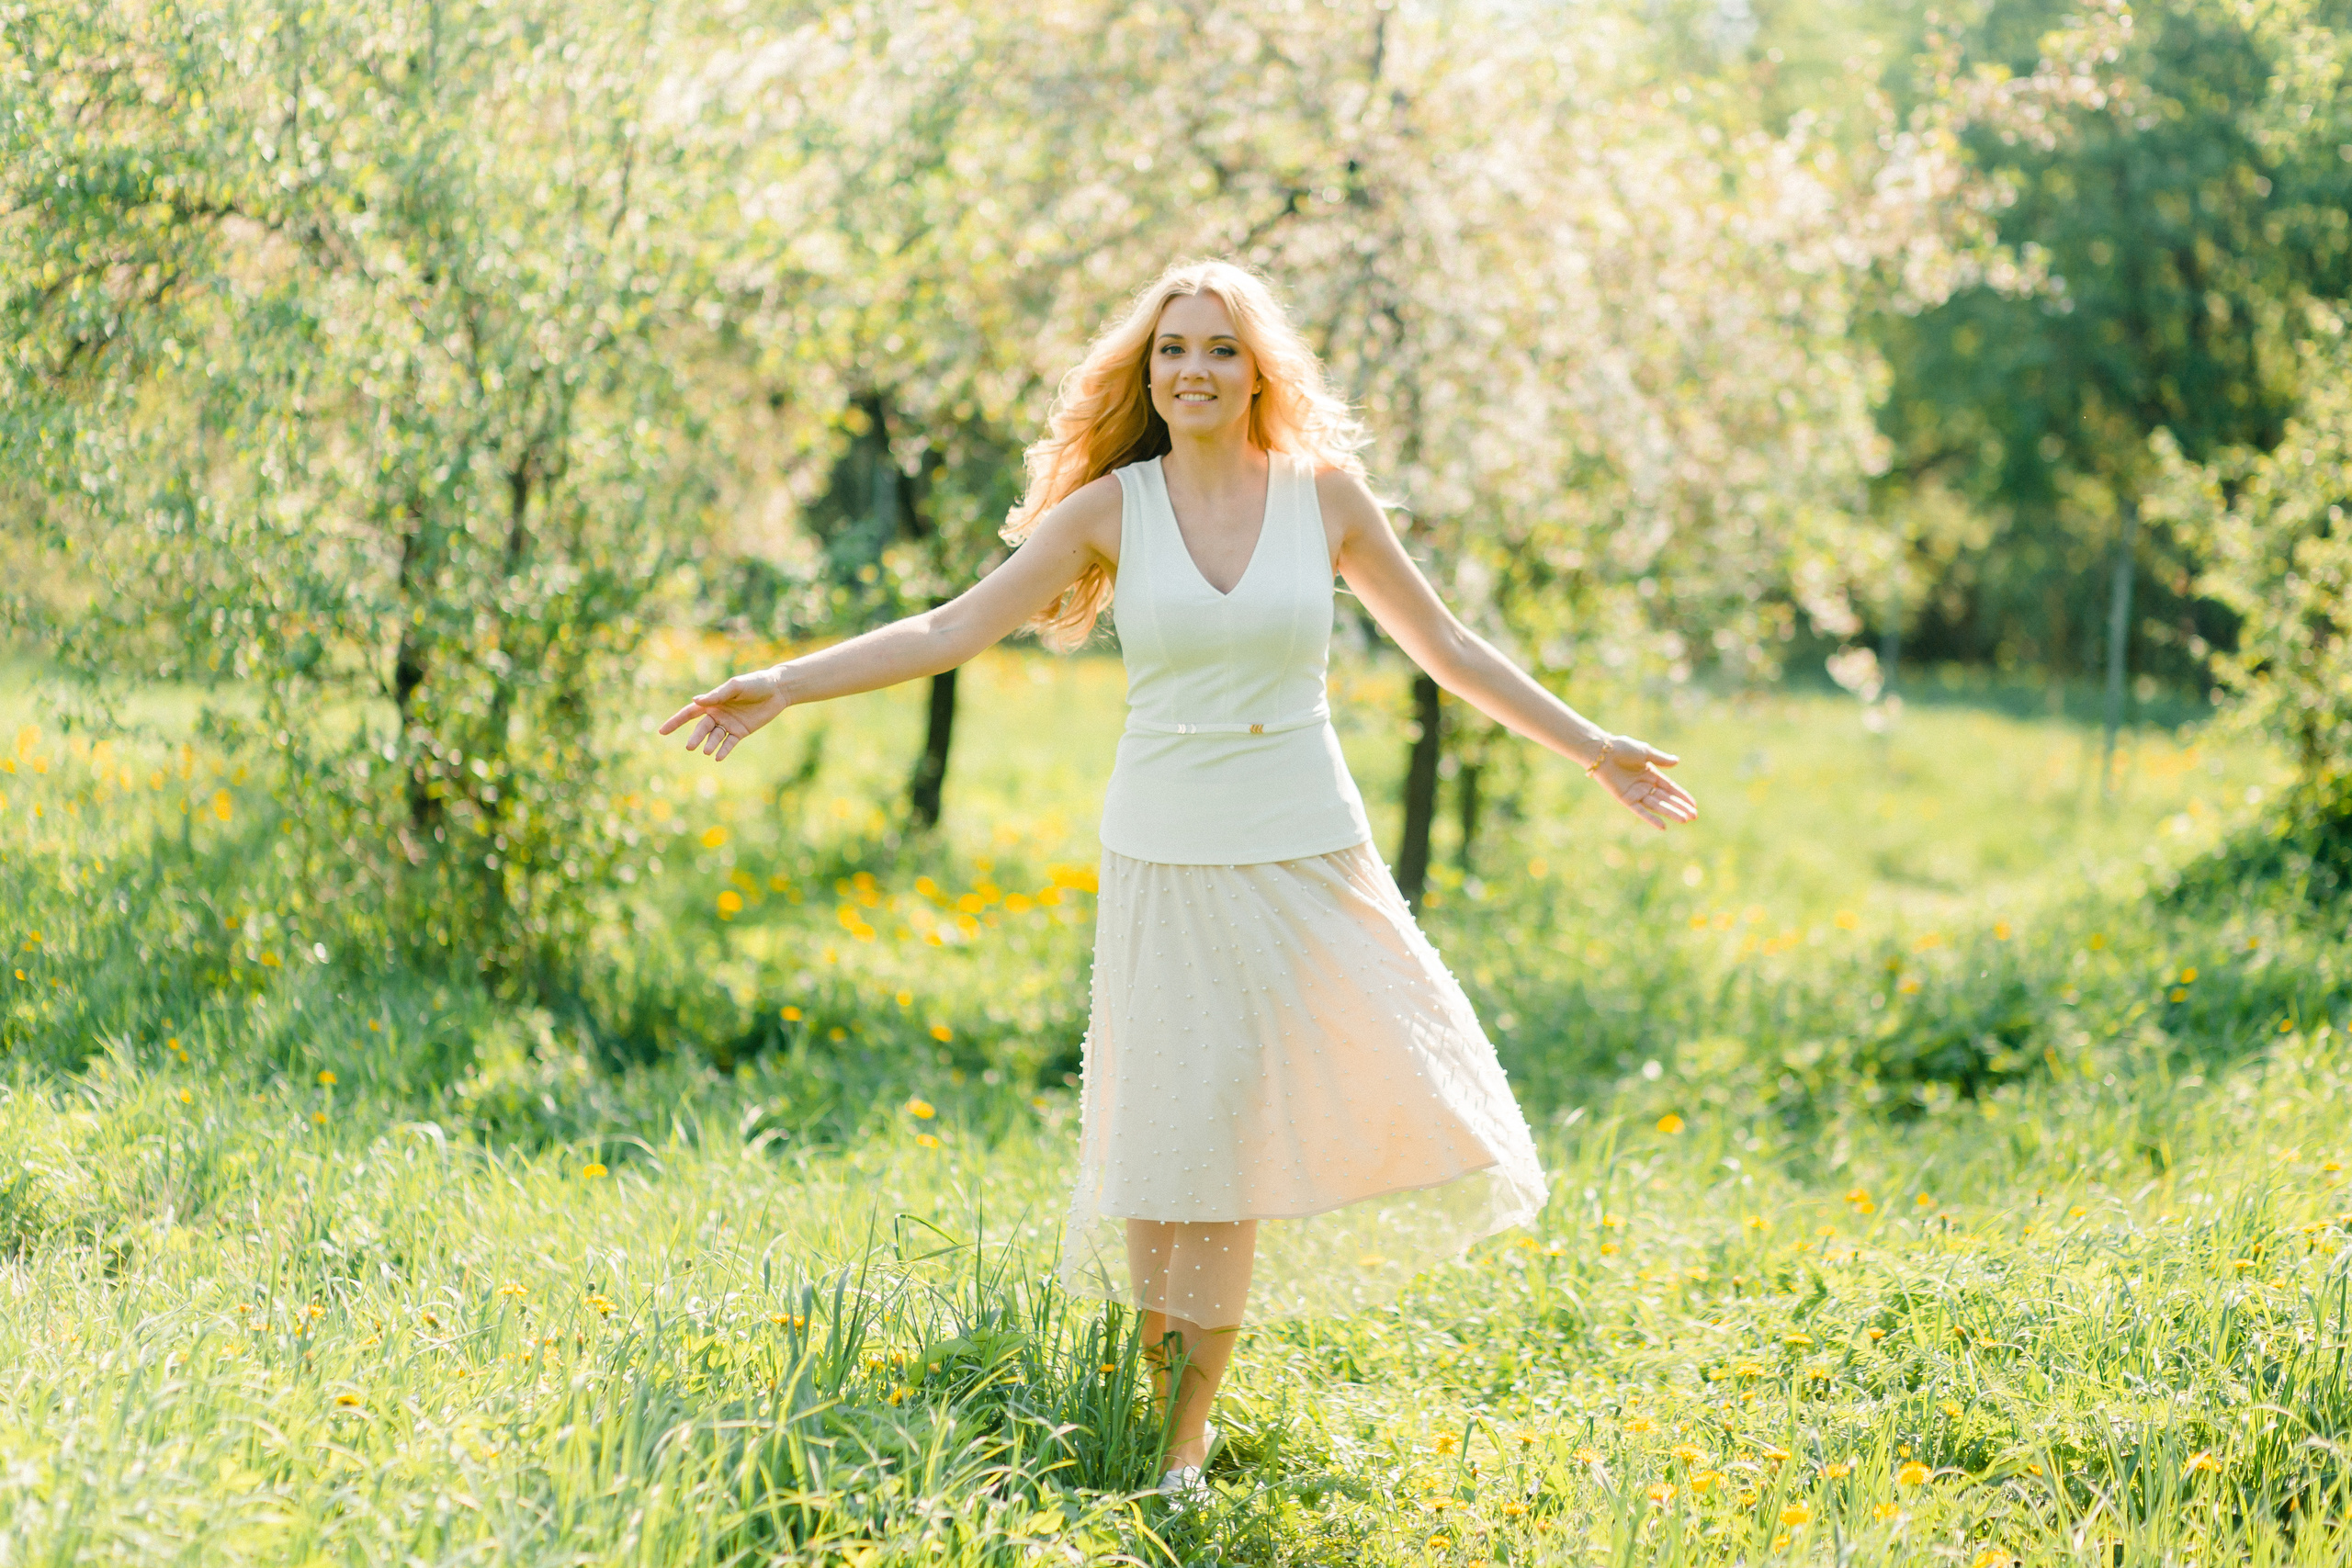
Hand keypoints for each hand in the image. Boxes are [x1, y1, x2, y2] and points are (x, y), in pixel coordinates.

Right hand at [657, 666, 791, 761]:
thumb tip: (695, 701)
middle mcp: (718, 714)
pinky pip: (730, 743)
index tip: (662, 732)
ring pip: (715, 737)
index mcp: (713, 702)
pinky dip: (724, 750)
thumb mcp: (735, 686)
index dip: (675, 722)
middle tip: (690, 747)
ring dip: (710, 744)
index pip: (689, 713)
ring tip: (707, 751)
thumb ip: (717, 695)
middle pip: (702, 728)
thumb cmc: (755, 683)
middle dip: (695, 738)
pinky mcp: (741, 731)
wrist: (777, 690)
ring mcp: (729, 724)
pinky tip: (718, 757)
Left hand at [1587, 735, 1698, 829]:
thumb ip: (1661, 759)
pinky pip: (1640, 811)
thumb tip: (1677, 761)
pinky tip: (1663, 826)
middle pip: (1666, 799)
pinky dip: (1650, 819)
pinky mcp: (1625, 799)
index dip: (1682, 796)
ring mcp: (1635, 793)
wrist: (1602, 751)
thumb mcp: (1645, 752)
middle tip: (1694, 816)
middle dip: (1680, 807)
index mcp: (1651, 774)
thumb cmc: (1622, 748)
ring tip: (1685, 819)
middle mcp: (1644, 785)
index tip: (1694, 805)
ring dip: (1670, 813)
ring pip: (1656, 805)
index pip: (1670, 788)